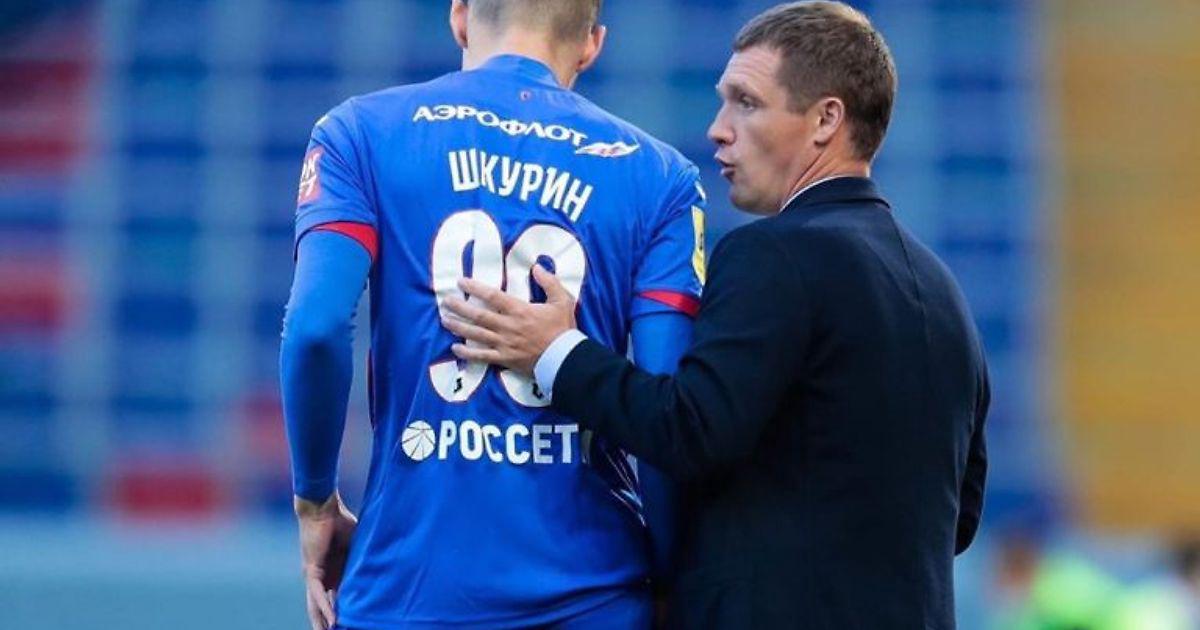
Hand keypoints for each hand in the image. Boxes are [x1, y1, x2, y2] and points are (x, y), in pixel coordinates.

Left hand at [295, 491, 357, 629]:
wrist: (324, 508)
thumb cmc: (341, 522)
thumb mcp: (358, 546)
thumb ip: (365, 560)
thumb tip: (386, 566)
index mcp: (334, 573)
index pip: (339, 599)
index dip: (345, 612)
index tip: (355, 623)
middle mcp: (323, 578)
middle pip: (324, 607)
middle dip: (329, 623)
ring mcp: (315, 576)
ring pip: (317, 606)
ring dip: (324, 622)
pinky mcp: (312, 570)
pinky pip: (318, 595)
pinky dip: (325, 608)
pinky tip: (333, 621)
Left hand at [441, 265, 576, 374]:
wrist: (565, 359)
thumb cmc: (563, 329)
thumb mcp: (562, 300)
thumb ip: (549, 282)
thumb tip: (536, 267)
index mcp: (519, 310)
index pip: (492, 296)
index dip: (475, 288)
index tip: (461, 282)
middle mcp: (507, 326)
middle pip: (478, 315)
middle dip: (460, 307)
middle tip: (446, 301)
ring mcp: (504, 344)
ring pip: (476, 334)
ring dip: (459, 327)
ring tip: (444, 320)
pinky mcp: (504, 359)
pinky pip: (482, 356)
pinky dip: (467, 353)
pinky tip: (455, 348)